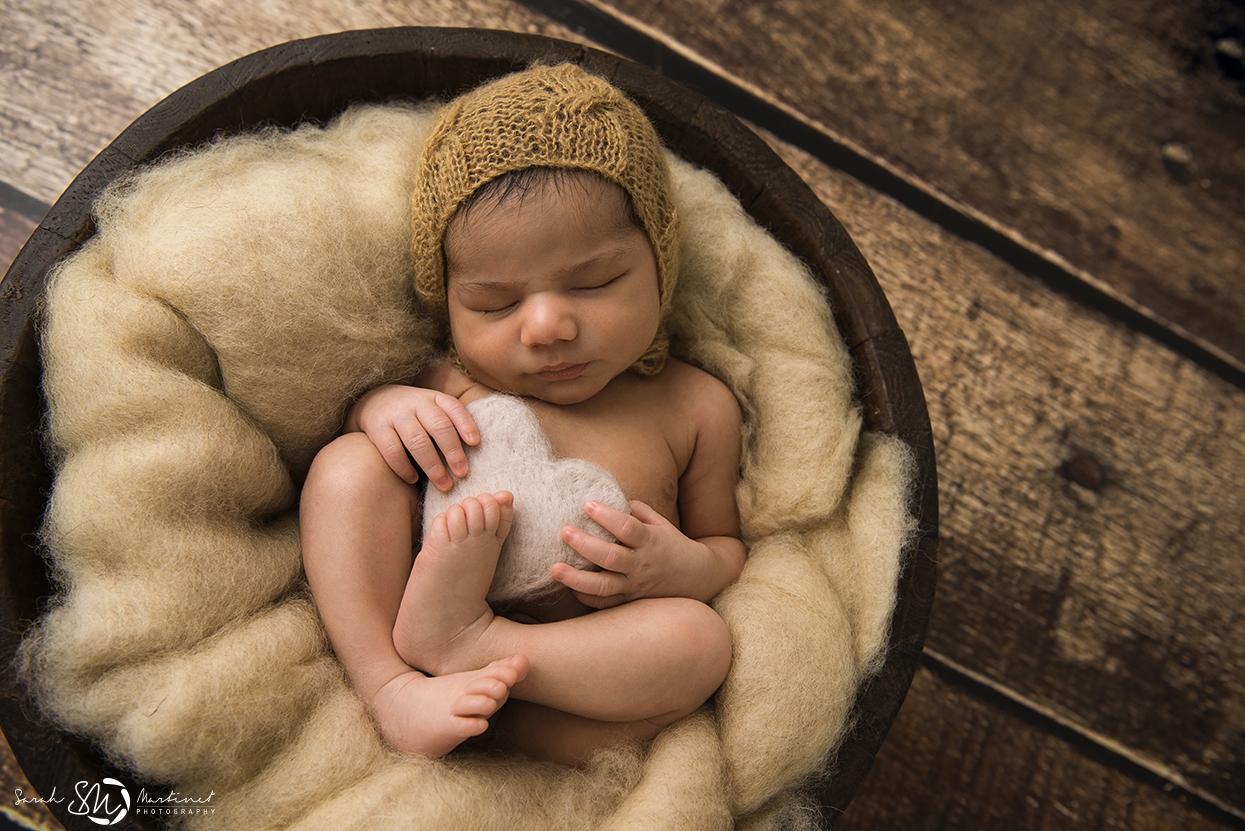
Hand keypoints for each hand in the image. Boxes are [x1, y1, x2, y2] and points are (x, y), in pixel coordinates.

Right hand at [345, 384, 477, 489]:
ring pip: (417, 440)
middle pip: (438, 426)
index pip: (454, 407)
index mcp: (434, 398)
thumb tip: (475, 452)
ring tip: (444, 484)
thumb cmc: (413, 414)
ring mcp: (395, 414)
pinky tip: (413, 479)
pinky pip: (392, 450)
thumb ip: (450, 424)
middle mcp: (416, 402)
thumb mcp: (432, 409)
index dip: (466, 424)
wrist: (372, 401)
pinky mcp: (377, 427)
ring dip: (433, 466)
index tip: (475, 443)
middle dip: (452, 451)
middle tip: (462, 473)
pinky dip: (404, 467)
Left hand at [553, 500, 718, 607]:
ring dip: (577, 579)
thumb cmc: (673, 545)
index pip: (627, 528)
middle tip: (563, 532)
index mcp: (650, 540)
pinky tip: (570, 588)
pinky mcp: (630, 601)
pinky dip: (587, 598)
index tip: (587, 504)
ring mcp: (635, 586)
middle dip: (585, 545)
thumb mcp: (661, 523)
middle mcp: (641, 564)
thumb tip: (611, 497)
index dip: (607, 516)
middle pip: (611, 557)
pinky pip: (606, 604)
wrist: (698, 578)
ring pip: (604, 586)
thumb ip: (638, 510)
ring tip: (554, 569)